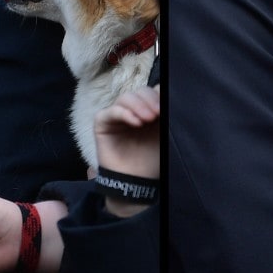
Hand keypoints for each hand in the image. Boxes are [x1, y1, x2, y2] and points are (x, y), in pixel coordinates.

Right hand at [95, 85, 158, 216]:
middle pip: (141, 92)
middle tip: (159, 113)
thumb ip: (165, 116)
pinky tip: (136, 123)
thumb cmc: (151, 159)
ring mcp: (116, 115)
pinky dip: (124, 113)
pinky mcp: (102, 122)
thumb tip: (170, 97)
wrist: (137, 181)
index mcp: (148, 109)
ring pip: (126, 98)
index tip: (168, 106)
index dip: (159, 95)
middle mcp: (132, 110)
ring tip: (149, 119)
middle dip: (151, 99)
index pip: (153, 91)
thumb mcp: (164, 135)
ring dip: (139, 105)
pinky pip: (110, 111)